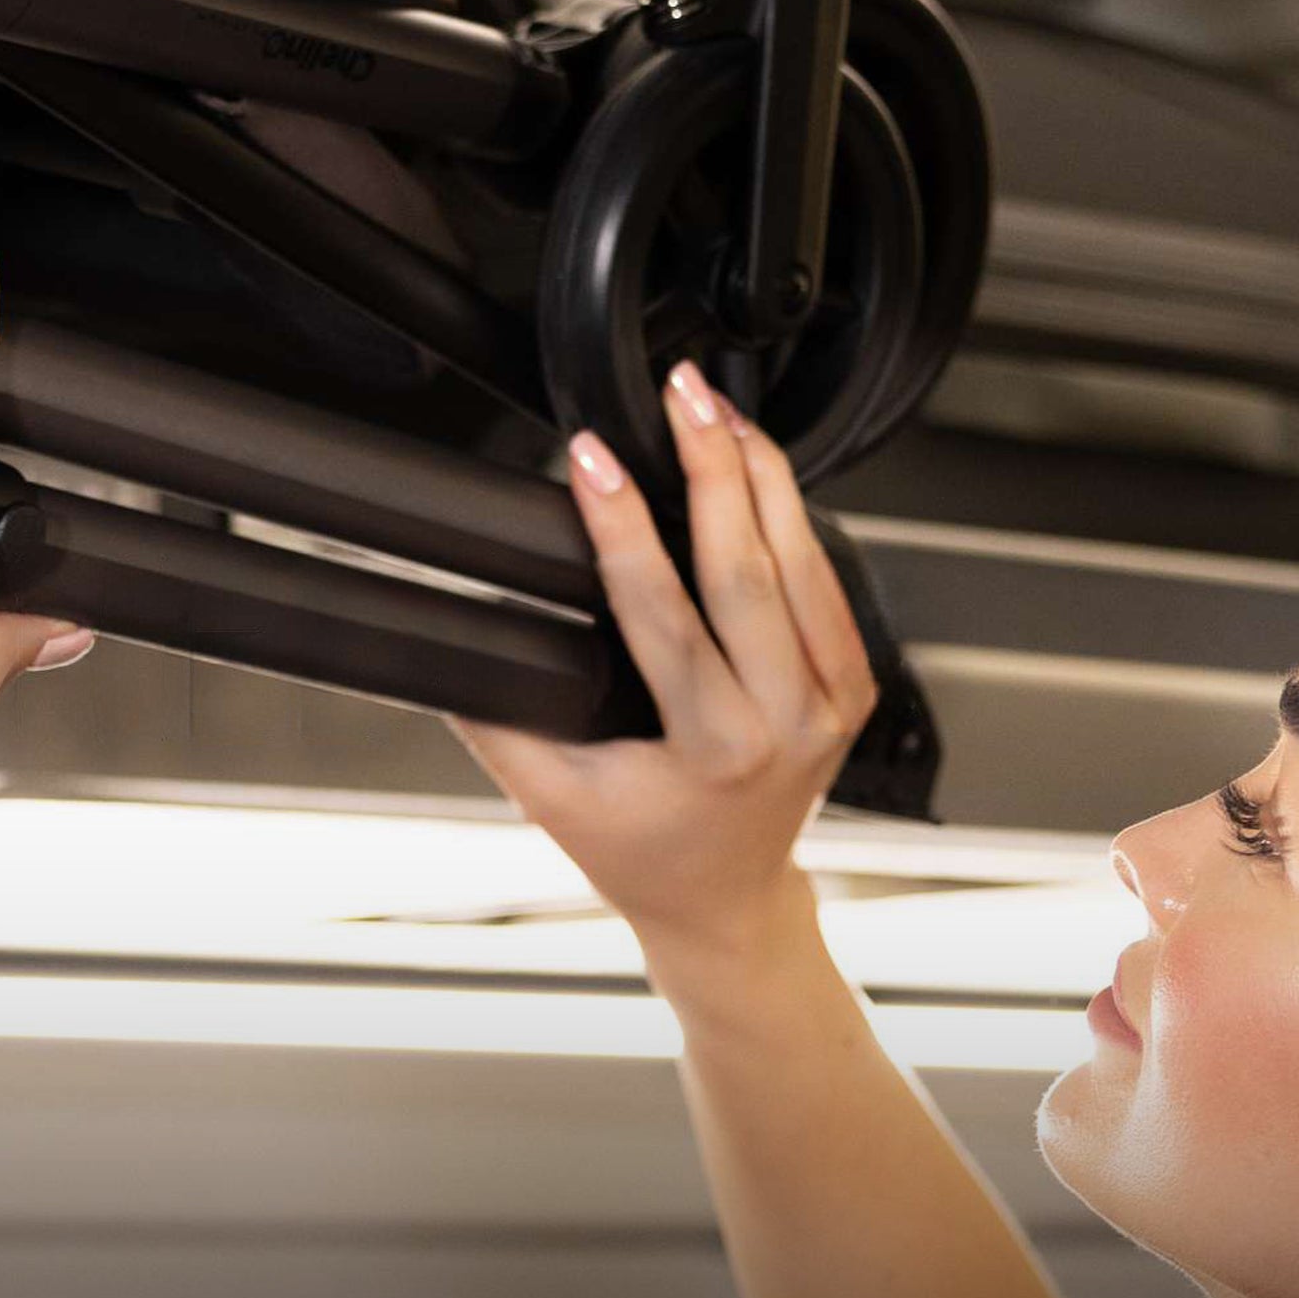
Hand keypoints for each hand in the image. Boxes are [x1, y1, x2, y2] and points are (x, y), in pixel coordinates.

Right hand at [453, 359, 876, 959]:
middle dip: (712, 466)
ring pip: (803, 560)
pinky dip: (791, 515)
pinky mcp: (851, 684)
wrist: (726, 902)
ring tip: (716, 407)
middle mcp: (789, 721)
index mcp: (717, 748)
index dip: (622, 526)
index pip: (666, 612)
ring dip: (759, 473)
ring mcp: (832, 700)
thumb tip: (447, 641)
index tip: (591, 460)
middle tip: (678, 395)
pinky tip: (755, 464)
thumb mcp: (551, 799)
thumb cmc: (642, 856)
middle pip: (752, 566)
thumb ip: (498, 716)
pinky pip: (826, 582)